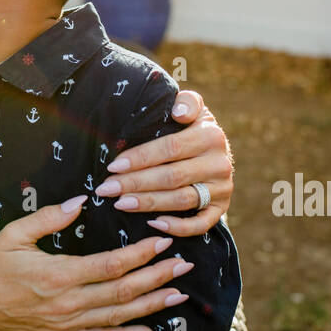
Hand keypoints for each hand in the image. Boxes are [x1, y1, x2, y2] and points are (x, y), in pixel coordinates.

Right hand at [0, 195, 196, 330]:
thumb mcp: (14, 234)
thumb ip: (50, 217)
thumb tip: (81, 201)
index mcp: (58, 275)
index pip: (110, 265)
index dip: (141, 254)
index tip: (163, 241)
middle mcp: (68, 303)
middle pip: (123, 292)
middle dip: (157, 277)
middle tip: (183, 264)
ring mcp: (68, 323)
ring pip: (120, 317)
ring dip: (152, 305)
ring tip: (179, 293)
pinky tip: (154, 330)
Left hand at [94, 89, 233, 236]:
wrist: (217, 149)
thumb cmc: (192, 126)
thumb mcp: (193, 107)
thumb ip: (187, 102)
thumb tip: (178, 112)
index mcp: (211, 135)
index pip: (170, 148)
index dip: (140, 158)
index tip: (113, 166)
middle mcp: (220, 163)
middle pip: (172, 176)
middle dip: (135, 183)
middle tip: (107, 189)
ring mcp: (223, 188)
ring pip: (182, 200)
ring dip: (148, 204)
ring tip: (120, 203)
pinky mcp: (222, 208)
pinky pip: (202, 224)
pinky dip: (178, 227)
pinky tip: (154, 224)